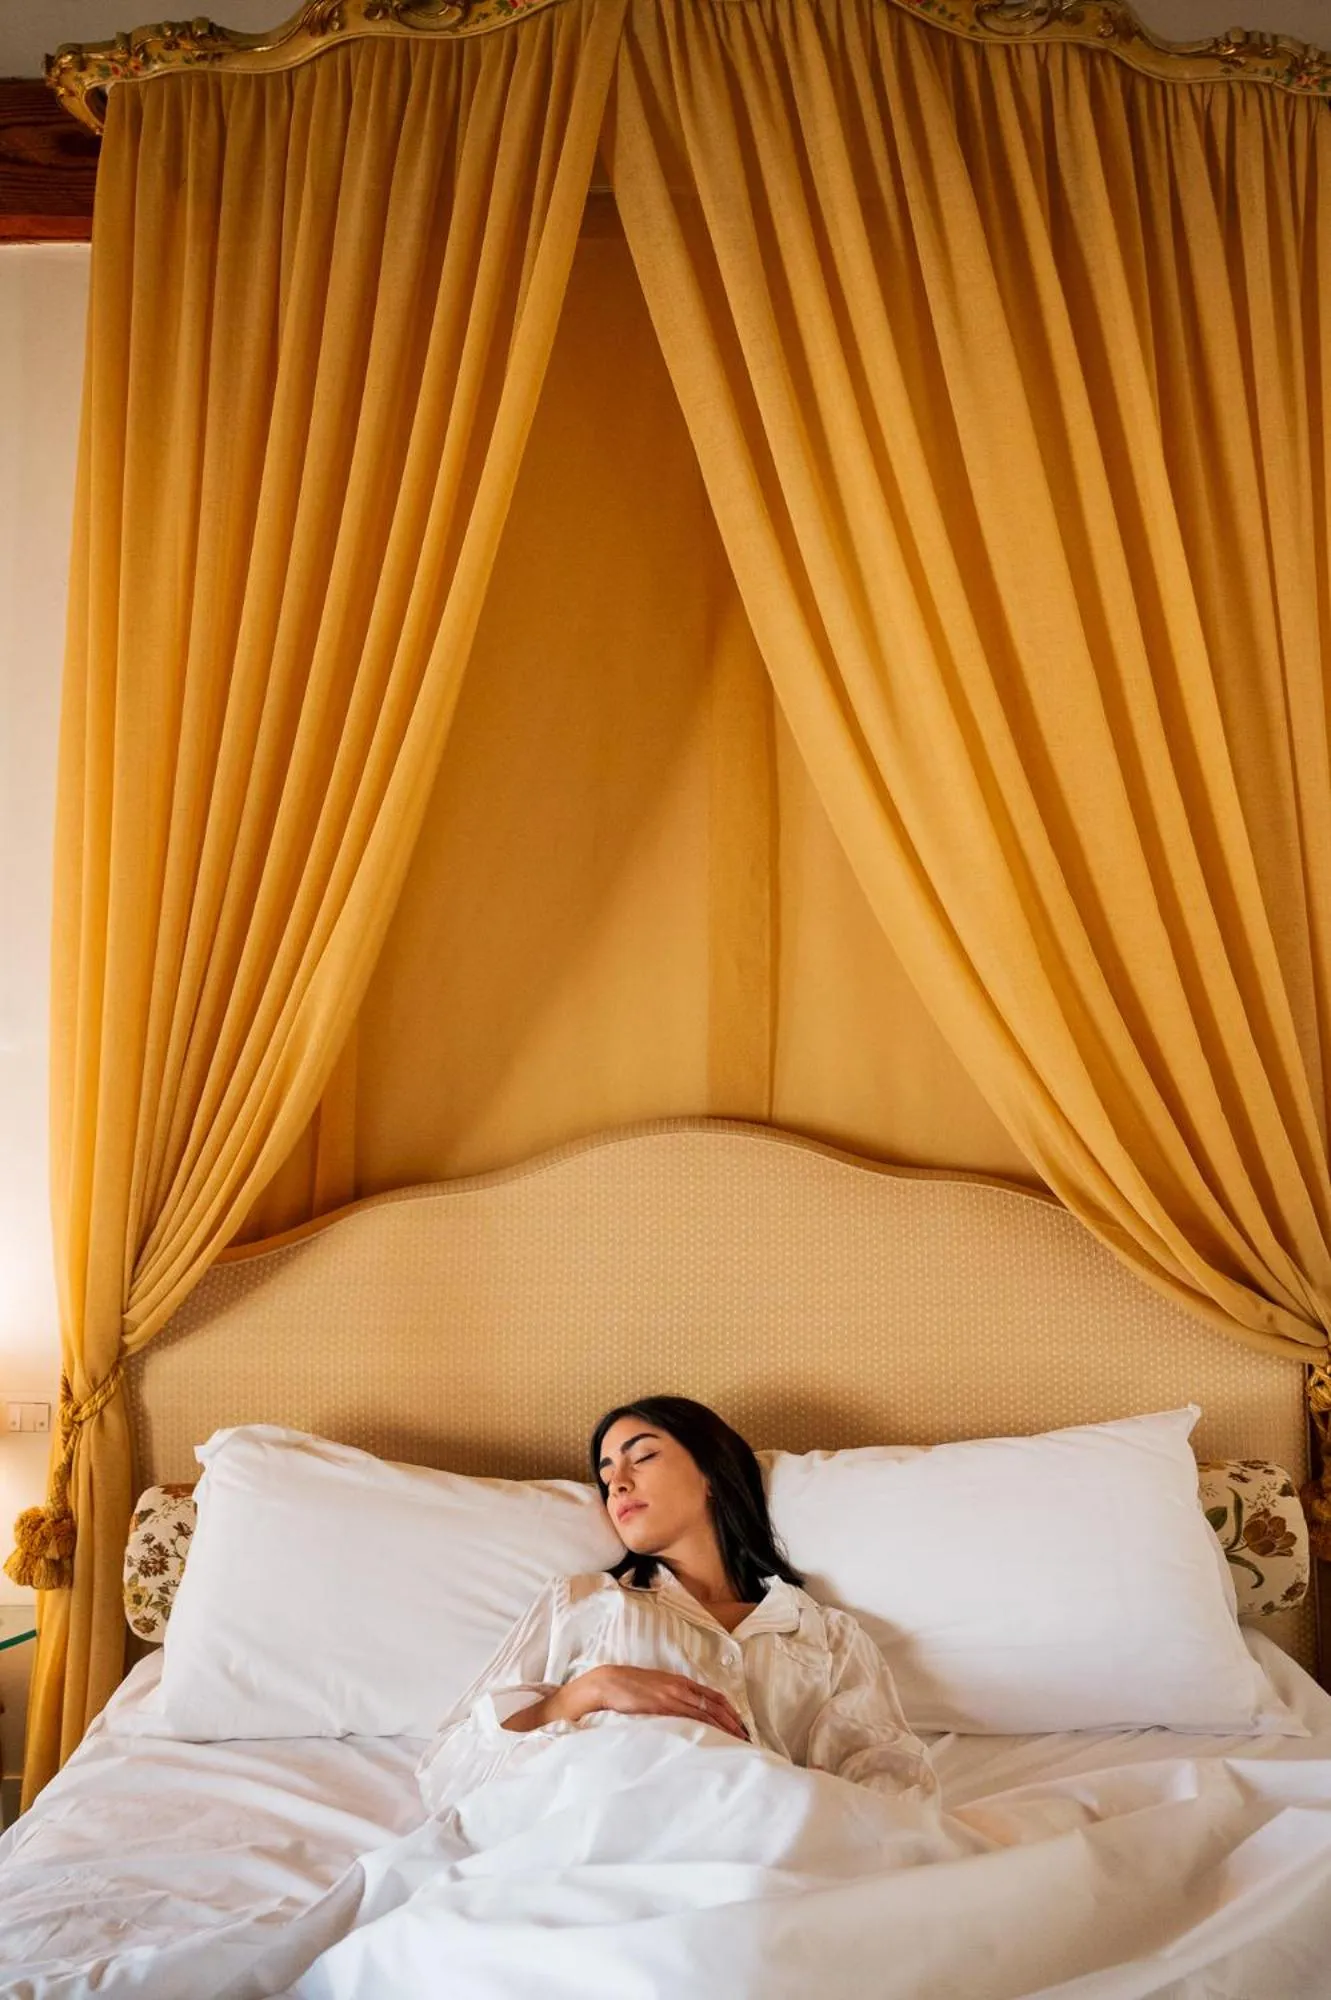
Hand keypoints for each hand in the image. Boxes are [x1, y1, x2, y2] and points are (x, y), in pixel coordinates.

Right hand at [551, 1664, 748, 1737]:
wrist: (608, 1683)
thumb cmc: (629, 1688)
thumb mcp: (655, 1689)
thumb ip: (671, 1698)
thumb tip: (683, 1714)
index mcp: (679, 1682)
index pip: (713, 1696)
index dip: (729, 1711)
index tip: (741, 1725)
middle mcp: (680, 1687)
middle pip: (715, 1704)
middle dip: (733, 1721)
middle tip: (746, 1737)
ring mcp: (672, 1696)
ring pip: (706, 1711)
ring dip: (724, 1726)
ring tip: (736, 1740)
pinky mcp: (662, 1706)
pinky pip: (688, 1717)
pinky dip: (704, 1726)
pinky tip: (713, 1736)